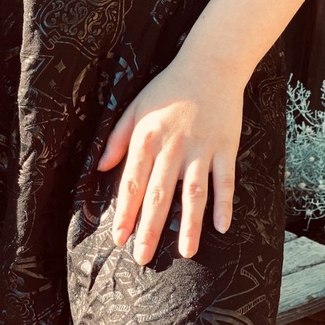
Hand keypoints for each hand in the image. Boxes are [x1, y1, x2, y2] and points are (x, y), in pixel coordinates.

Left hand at [96, 61, 244, 264]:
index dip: (125, 212)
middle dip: (149, 229)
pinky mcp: (226, 147)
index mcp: (146, 138)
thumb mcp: (134, 108)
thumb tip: (99, 169)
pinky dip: (225, 203)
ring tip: (185, 253)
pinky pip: (226, 180)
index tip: (119, 238)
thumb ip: (117, 140)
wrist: (209, 65)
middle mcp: (173, 147)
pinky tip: (222, 227)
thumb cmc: (166, 89)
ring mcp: (202, 148)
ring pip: (194, 193)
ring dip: (189, 224)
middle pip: (159, 195)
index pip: (132, 183)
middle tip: (143, 258)